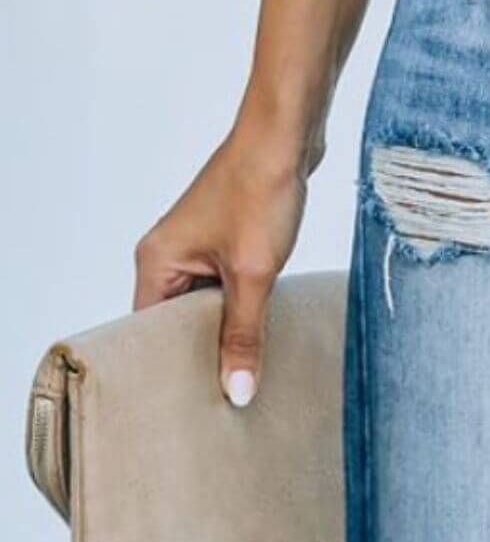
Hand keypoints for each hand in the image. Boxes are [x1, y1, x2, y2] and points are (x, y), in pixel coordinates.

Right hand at [133, 134, 308, 406]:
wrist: (288, 133)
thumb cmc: (261, 191)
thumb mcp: (254, 273)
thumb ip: (244, 334)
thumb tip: (237, 392)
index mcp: (156, 261)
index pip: (148, 332)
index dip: (170, 368)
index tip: (192, 407)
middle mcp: (169, 254)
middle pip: (177, 322)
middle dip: (203, 354)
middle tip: (227, 400)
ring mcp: (200, 246)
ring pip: (209, 305)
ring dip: (230, 330)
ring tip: (248, 374)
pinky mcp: (230, 239)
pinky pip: (230, 286)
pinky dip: (246, 307)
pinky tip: (267, 332)